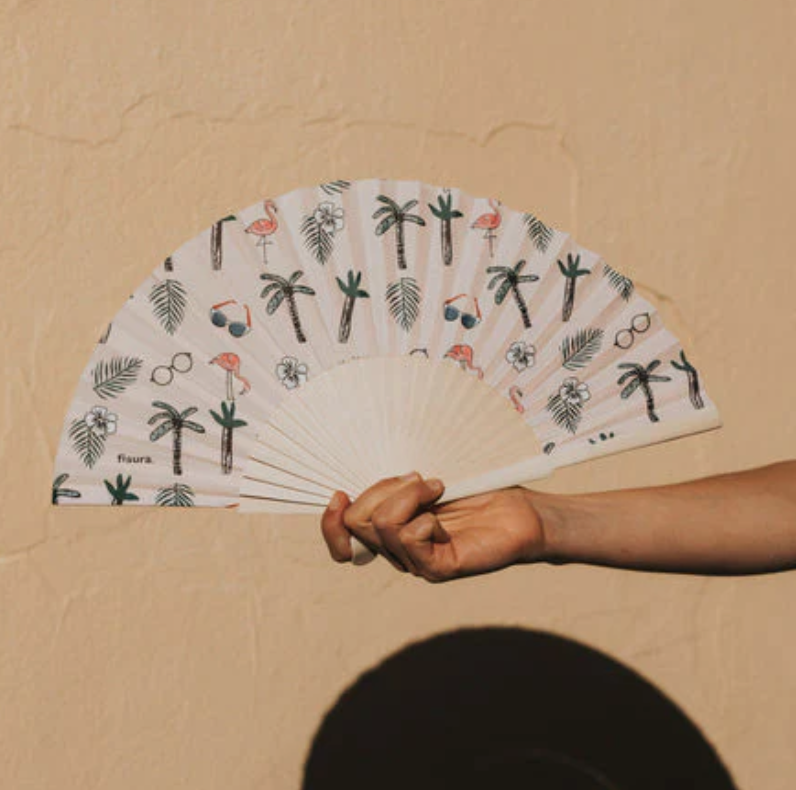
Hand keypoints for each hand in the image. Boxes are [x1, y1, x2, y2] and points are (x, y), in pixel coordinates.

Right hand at [320, 472, 547, 581]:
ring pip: (382, 526)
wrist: (525, 513)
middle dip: (382, 489)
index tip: (339, 494)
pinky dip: (424, 517)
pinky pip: (409, 539)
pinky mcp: (438, 569)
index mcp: (390, 530)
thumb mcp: (428, 482)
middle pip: (357, 523)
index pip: (341, 539)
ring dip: (409, 496)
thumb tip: (361, 482)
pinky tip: (445, 517)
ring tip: (439, 487)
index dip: (329, 523)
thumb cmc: (481, 492)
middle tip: (419, 478)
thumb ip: (395, 486)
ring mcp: (417, 563)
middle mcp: (398, 551)